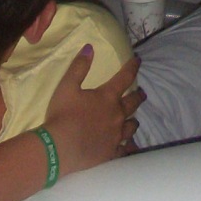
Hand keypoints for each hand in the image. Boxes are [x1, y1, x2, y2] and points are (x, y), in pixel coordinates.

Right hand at [43, 48, 143, 174]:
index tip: (138, 61)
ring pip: (131, 126)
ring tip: (134, 120)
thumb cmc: (62, 116)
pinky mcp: (111, 152)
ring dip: (133, 120)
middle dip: (139, 96)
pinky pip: (125, 149)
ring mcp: (116, 135)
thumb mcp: (66, 87)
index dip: (132, 67)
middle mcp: (116, 115)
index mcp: (107, 97)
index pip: (125, 78)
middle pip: (133, 103)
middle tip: (142, 93)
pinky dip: (129, 147)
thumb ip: (79, 67)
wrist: (58, 149)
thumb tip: (90, 48)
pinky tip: (131, 148)